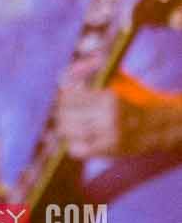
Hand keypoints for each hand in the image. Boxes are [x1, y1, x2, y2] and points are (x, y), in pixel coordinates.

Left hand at [56, 72, 181, 159]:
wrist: (160, 124)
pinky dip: (73, 144)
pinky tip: (77, 138)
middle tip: (63, 111)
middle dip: (62, 112)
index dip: (64, 95)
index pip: (70, 96)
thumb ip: (90, 70)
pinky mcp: (110, 152)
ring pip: (69, 133)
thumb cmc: (134, 96)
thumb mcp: (117, 77)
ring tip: (67, 124)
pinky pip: (78, 150)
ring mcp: (109, 137)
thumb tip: (63, 77)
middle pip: (66, 115)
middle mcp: (109, 118)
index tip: (65, 94)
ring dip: (65, 128)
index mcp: (110, 97)